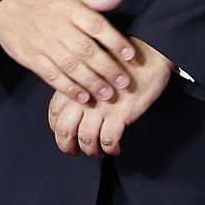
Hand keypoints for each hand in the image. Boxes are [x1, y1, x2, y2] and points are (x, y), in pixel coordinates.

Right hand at [0, 0, 136, 103]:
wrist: (5, 8)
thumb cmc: (42, 2)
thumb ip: (96, 0)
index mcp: (70, 9)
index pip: (97, 26)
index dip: (115, 41)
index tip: (130, 55)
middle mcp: (58, 27)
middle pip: (86, 50)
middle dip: (107, 68)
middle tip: (123, 82)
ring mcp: (43, 44)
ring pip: (71, 66)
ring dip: (91, 83)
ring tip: (108, 94)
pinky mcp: (32, 59)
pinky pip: (52, 76)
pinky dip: (68, 88)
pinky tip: (83, 97)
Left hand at [47, 37, 174, 156]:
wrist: (150, 51)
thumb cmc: (124, 57)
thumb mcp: (94, 65)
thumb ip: (81, 83)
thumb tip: (74, 103)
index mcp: (76, 83)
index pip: (54, 113)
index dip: (57, 129)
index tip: (63, 135)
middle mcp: (84, 96)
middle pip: (64, 130)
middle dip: (67, 146)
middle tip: (74, 151)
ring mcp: (102, 106)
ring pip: (85, 139)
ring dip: (91, 151)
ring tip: (98, 152)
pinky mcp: (121, 113)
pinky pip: (108, 140)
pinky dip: (110, 149)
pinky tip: (115, 148)